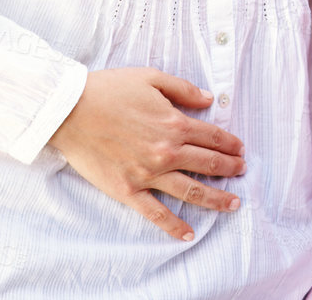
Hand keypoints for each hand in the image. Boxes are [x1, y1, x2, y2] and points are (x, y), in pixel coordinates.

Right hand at [47, 67, 244, 241]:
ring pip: (190, 191)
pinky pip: (155, 213)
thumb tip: (209, 98)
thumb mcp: (150, 77)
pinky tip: (188, 234)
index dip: (230, 144)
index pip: (213, 137)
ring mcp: (148, 174)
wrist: (69, 110)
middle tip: (242, 172)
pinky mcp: (127, 190)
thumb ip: (183, 89)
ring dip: (216, 198)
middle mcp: (166, 151)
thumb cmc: (109, 89)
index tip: (240, 150)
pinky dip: (173, 226)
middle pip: (208, 164)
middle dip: (230, 169)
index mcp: (174, 123)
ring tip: (233, 204)